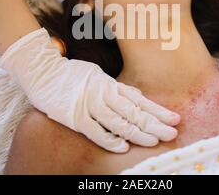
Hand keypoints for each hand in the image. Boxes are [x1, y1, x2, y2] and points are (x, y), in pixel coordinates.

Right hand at [1, 28, 179, 152]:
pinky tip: (123, 147)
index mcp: (110, 84)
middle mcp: (103, 93)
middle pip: (134, 112)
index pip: (140, 100)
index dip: (158, 111)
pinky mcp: (74, 116)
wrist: (43, 72)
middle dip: (155, 124)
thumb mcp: (99, 75)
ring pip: (118, 121)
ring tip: (154, 141)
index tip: (175, 119)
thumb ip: (117, 87)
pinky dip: (109, 139)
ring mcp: (89, 105)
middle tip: (172, 133)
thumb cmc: (73, 74)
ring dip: (137, 133)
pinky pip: (95, 130)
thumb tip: (137, 96)